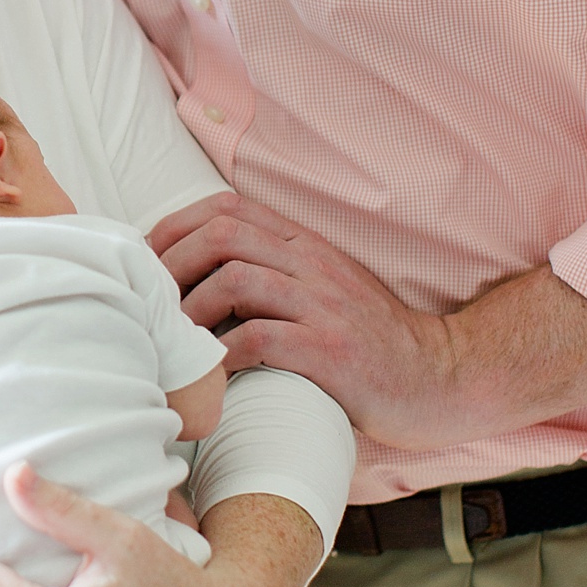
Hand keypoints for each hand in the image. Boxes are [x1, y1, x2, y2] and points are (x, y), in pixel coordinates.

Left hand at [149, 190, 456, 447]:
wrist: (440, 379)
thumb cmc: (369, 342)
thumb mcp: (323, 289)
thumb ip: (274, 272)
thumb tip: (199, 277)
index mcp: (305, 246)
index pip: (228, 208)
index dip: (176, 228)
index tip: (147, 263)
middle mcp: (312, 265)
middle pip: (222, 234)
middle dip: (171, 264)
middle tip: (147, 303)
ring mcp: (323, 306)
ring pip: (235, 280)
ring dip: (190, 310)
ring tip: (172, 341)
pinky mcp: (330, 351)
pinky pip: (259, 339)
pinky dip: (221, 356)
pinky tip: (208, 374)